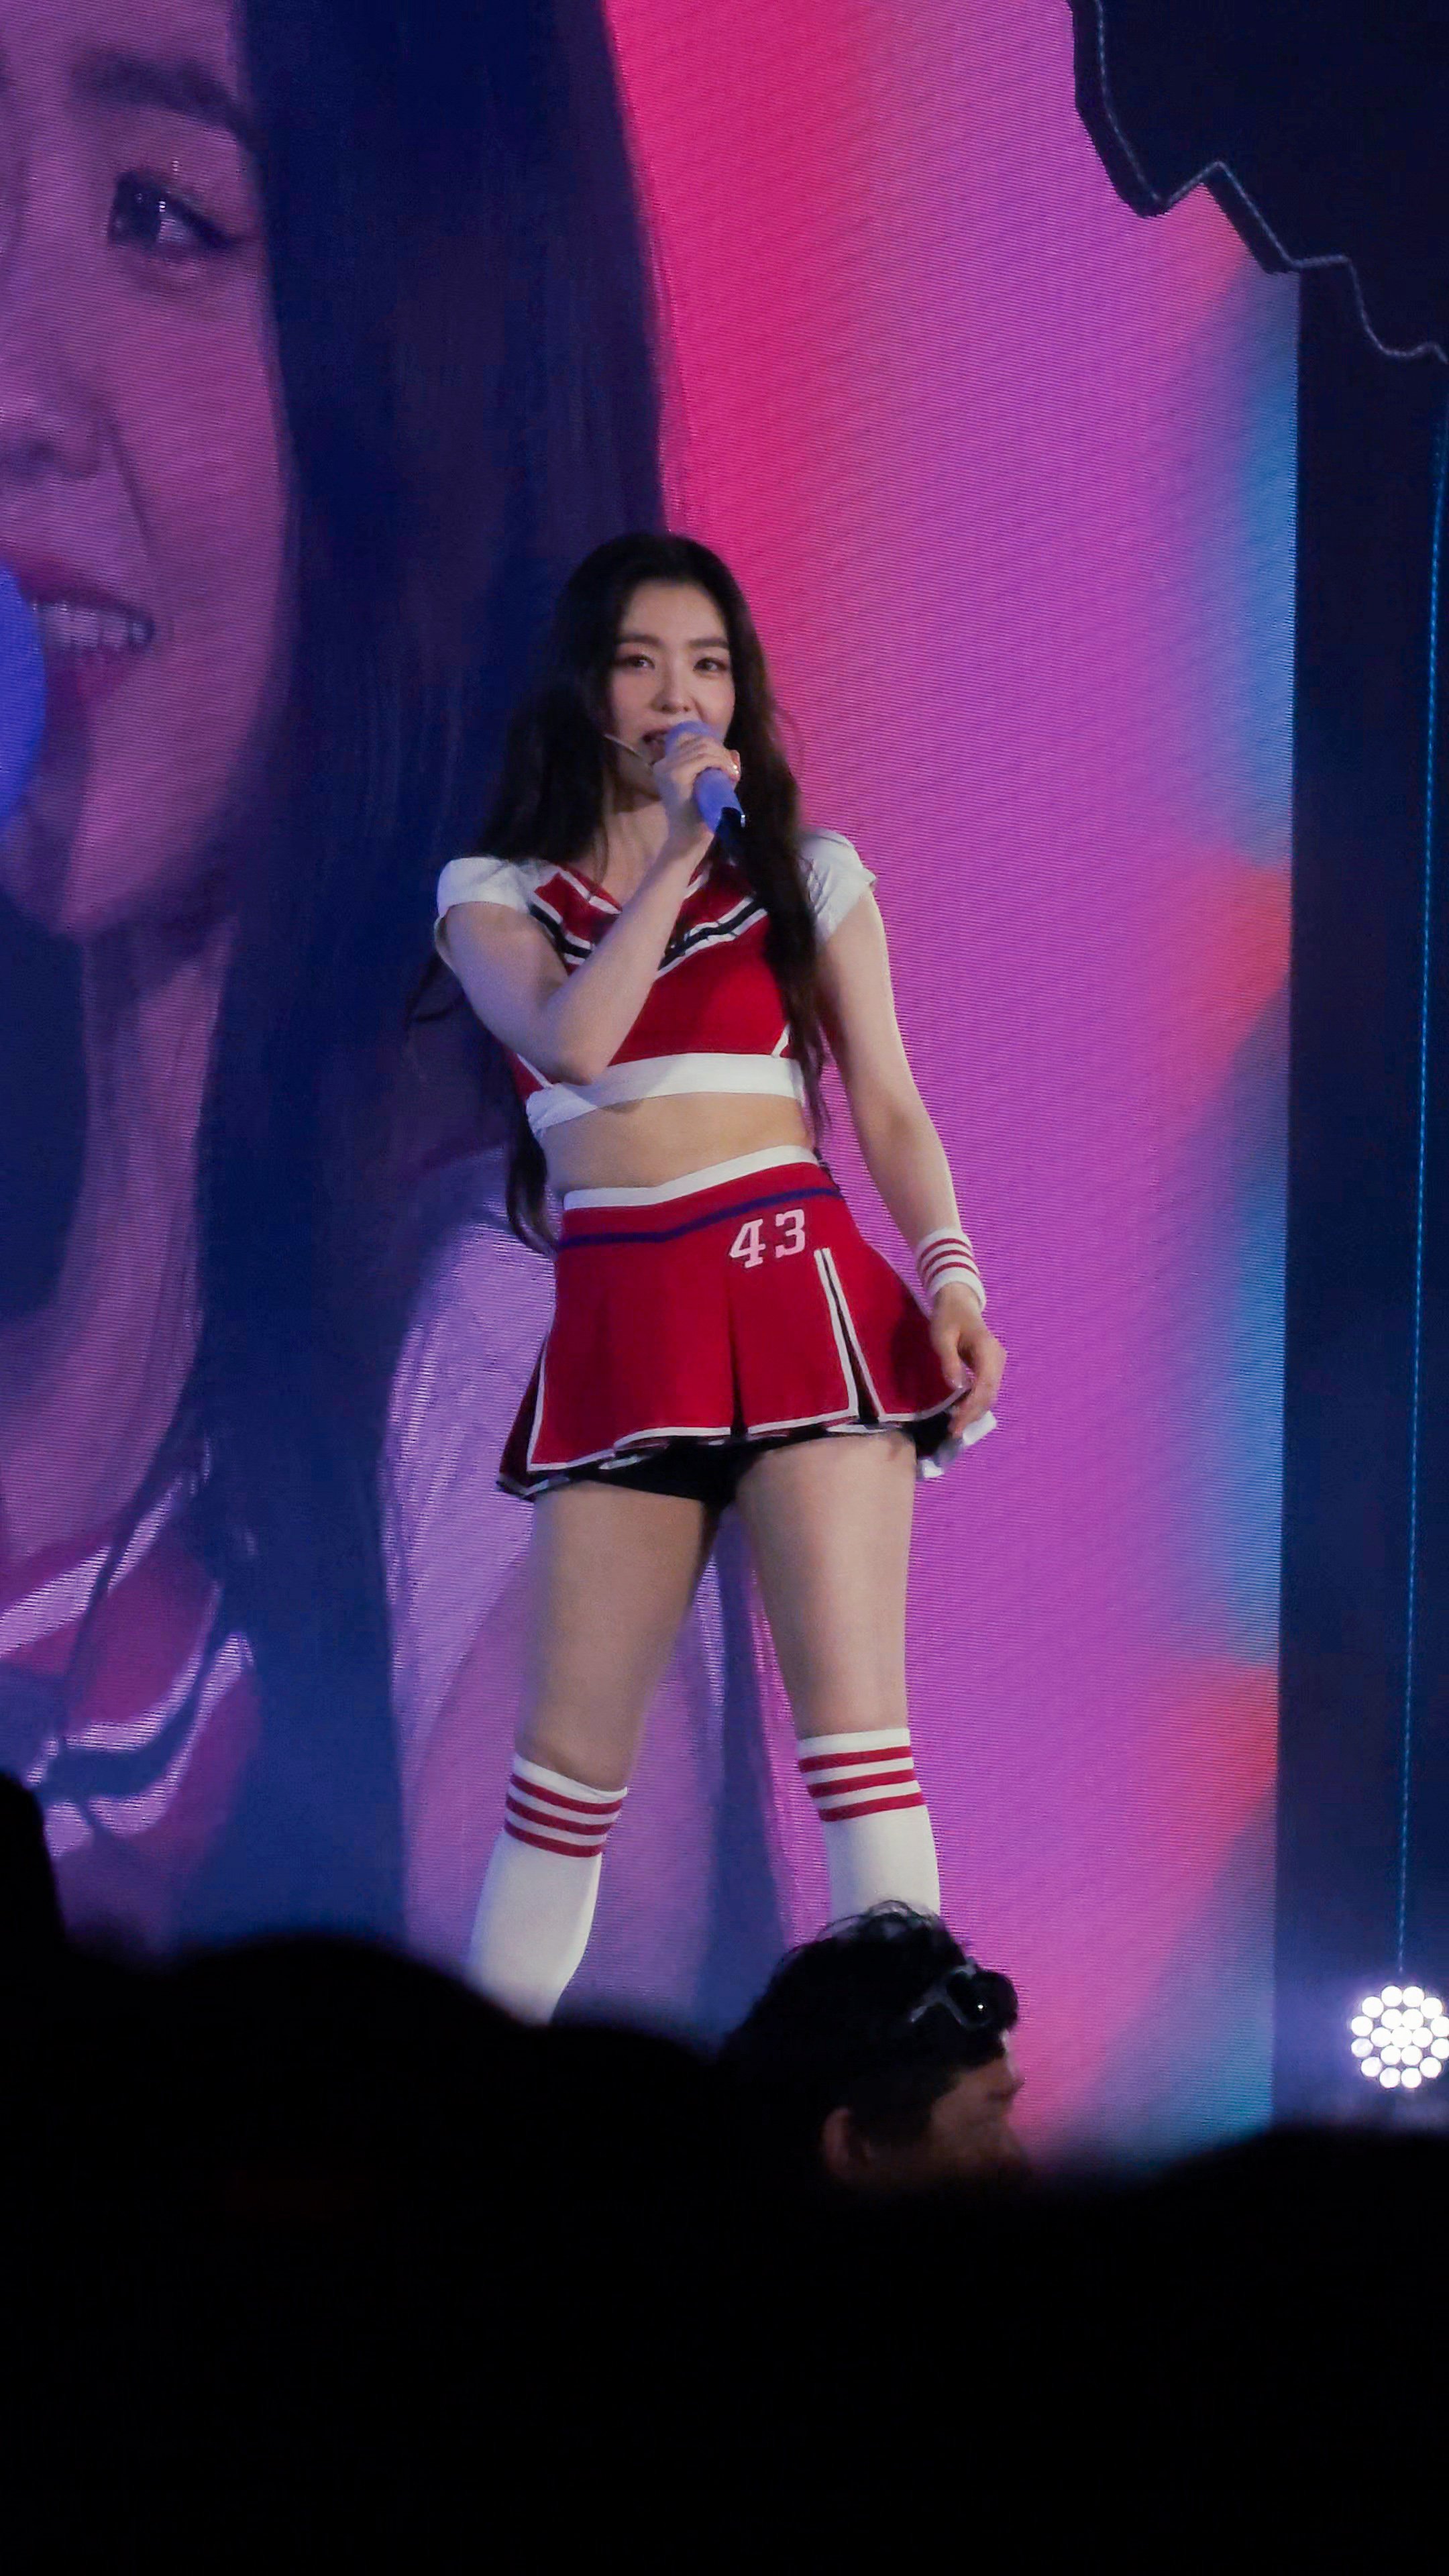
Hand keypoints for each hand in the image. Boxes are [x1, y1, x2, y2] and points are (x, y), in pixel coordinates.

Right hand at [653, 727, 741, 851]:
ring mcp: (667, 769)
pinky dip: (720, 762)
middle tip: (733, 771)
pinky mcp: (675, 776)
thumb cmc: (699, 817)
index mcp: (667, 764)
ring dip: (723, 758)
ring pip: (703, 748)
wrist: (689, 841)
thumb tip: (734, 752)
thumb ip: (721, 770)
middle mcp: (663, 763)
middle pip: (699, 741)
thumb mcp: (712, 788)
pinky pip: (703, 759)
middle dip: (722, 751)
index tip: (727, 764)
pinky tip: (729, 774)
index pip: (692, 739)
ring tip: (732, 774)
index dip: (714, 745)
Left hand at [928, 1287, 1005, 1434]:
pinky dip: (975, 1404)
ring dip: (974, 1412)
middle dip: (972, 1415)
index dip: (971, 1406)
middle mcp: (998, 1359)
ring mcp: (997, 1364)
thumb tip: (956, 1388)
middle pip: (990, 1394)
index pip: (984, 1385)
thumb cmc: (948, 1318)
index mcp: (987, 1349)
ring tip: (956, 1427)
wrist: (959, 1303)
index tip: (956, 1422)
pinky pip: (986, 1390)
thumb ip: (949, 1361)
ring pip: (990, 1395)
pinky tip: (961, 1413)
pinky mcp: (991, 1368)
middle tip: (953, 1432)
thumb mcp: (942, 1337)